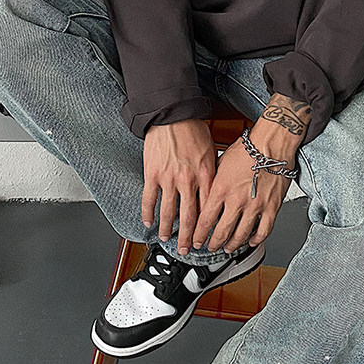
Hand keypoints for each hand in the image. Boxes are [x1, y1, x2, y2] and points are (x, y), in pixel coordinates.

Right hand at [142, 118, 216, 254]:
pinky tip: (148, 222)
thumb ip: (212, 172)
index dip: (207, 227)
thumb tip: (215, 189)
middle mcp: (188, 180)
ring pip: (168, 212)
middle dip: (189, 237)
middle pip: (189, 217)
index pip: (208, 209)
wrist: (172, 114)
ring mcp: (169, 179)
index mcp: (206, 175)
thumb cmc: (193, 128)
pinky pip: (149, 198)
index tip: (207, 239)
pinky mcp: (152, 174)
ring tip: (166, 239)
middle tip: (188, 249)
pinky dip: (148, 213)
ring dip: (167, 229)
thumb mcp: (212, 151)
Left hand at [192, 93, 310, 252]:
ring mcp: (255, 206)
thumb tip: (205, 192)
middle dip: (212, 244)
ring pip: (241, 235)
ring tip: (228, 247)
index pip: (205, 220)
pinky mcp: (272, 207)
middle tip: (209, 247)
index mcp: (221, 189)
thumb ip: (213, 181)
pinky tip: (251, 241)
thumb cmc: (247, 148)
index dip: (198, 235)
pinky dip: (256, 240)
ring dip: (232, 245)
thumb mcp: (220, 162)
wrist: (271, 143)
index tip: (196, 241)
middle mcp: (237, 200)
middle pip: (221, 232)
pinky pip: (263, 231)